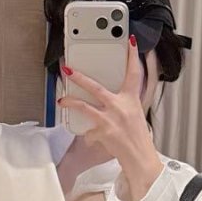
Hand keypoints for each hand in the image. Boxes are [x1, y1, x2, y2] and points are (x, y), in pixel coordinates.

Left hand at [56, 36, 163, 200]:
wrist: (139, 158)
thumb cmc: (138, 137)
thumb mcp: (138, 114)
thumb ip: (128, 100)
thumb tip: (121, 94)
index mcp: (132, 99)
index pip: (135, 73)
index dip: (132, 56)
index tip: (129, 42)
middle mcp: (121, 107)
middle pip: (96, 87)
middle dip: (80, 78)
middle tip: (68, 68)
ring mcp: (110, 119)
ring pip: (85, 106)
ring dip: (71, 101)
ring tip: (62, 99)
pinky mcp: (103, 132)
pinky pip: (89, 131)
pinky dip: (89, 135)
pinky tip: (91, 139)